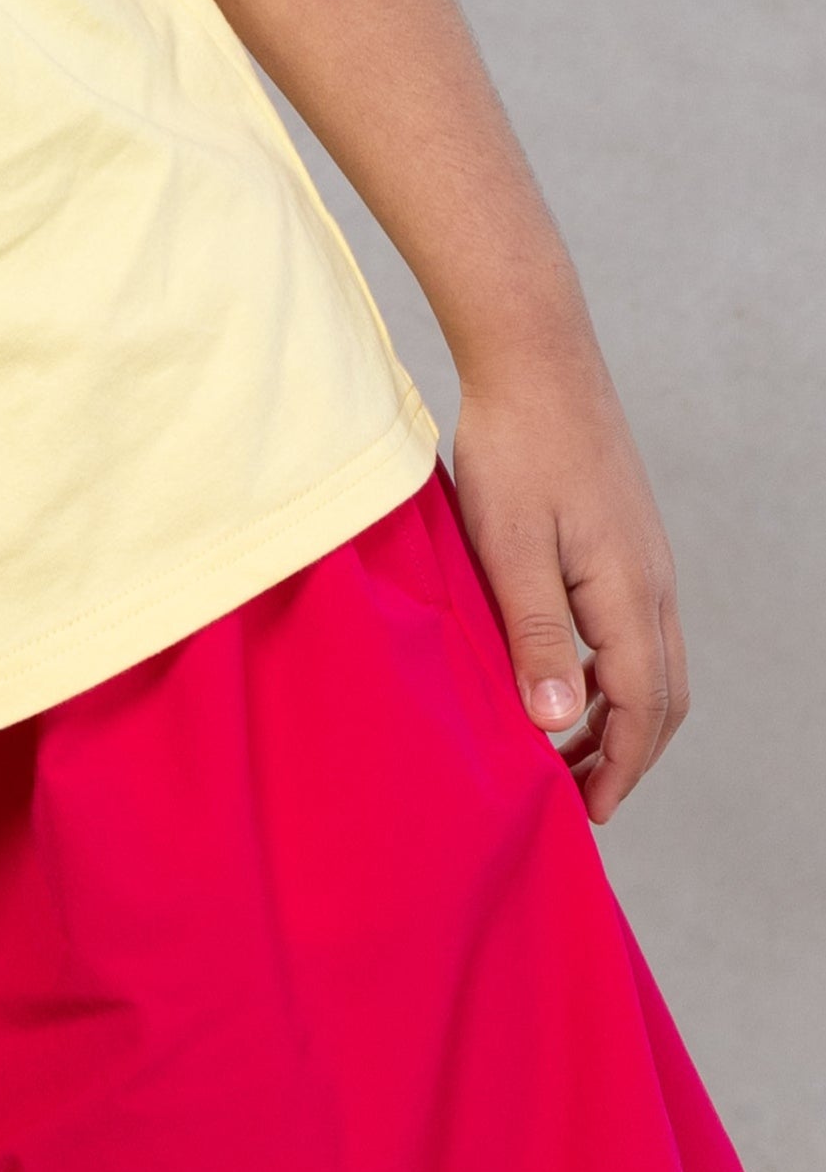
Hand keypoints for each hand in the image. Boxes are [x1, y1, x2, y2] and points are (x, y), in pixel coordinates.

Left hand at [449, 351, 687, 822]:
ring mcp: (644, 559)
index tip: (586, 813)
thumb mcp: (509, 549)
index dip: (617, 768)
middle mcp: (652, 583)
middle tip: (578, 795)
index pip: (641, 709)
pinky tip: (564, 671)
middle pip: (662, 696)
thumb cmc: (515, 449)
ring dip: (621, 714)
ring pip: (654, 663)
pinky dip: (614, 671)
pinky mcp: (625, 539)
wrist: (535, 359)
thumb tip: (559, 720)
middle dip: (627, 755)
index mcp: (629, 595)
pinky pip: (637, 628)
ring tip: (565, 744)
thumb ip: (535, 636)